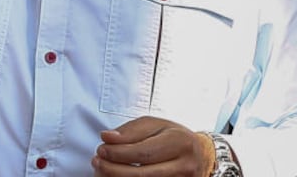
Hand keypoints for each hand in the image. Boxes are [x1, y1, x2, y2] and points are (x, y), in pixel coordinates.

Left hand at [91, 116, 215, 175]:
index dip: (118, 152)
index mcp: (180, 142)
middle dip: (114, 170)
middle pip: (142, 174)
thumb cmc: (174, 137)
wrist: (200, 154)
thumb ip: (131, 130)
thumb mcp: (156, 125)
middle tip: (97, 162)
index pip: (143, 152)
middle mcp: (185, 165)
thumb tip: (108, 137)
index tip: (101, 148)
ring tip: (102, 171)